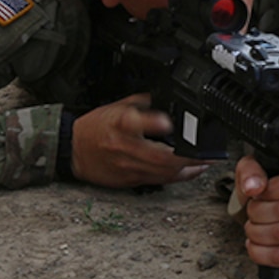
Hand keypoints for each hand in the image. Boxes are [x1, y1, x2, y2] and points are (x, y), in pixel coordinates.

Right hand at [70, 93, 209, 187]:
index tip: (167, 123)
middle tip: (205, 153)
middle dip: (186, 157)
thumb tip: (167, 97)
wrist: (73, 150)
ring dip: (187, 169)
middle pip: (158, 156)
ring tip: (204, 162)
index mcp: (119, 124)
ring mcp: (127, 166)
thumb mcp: (118, 106)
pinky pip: (158, 181)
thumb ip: (144, 102)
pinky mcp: (129, 179)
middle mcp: (123, 147)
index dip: (152, 123)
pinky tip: (190, 171)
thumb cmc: (96, 127)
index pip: (134, 123)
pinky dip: (177, 177)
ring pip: (161, 172)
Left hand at [234, 155, 278, 271]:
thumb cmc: (268, 185)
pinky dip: (261, 254)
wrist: (277, 204)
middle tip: (251, 212)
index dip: (270, 191)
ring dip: (257, 233)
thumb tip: (252, 187)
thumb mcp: (257, 168)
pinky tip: (256, 245)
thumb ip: (252, 172)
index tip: (258, 194)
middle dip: (257, 213)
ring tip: (252, 228)